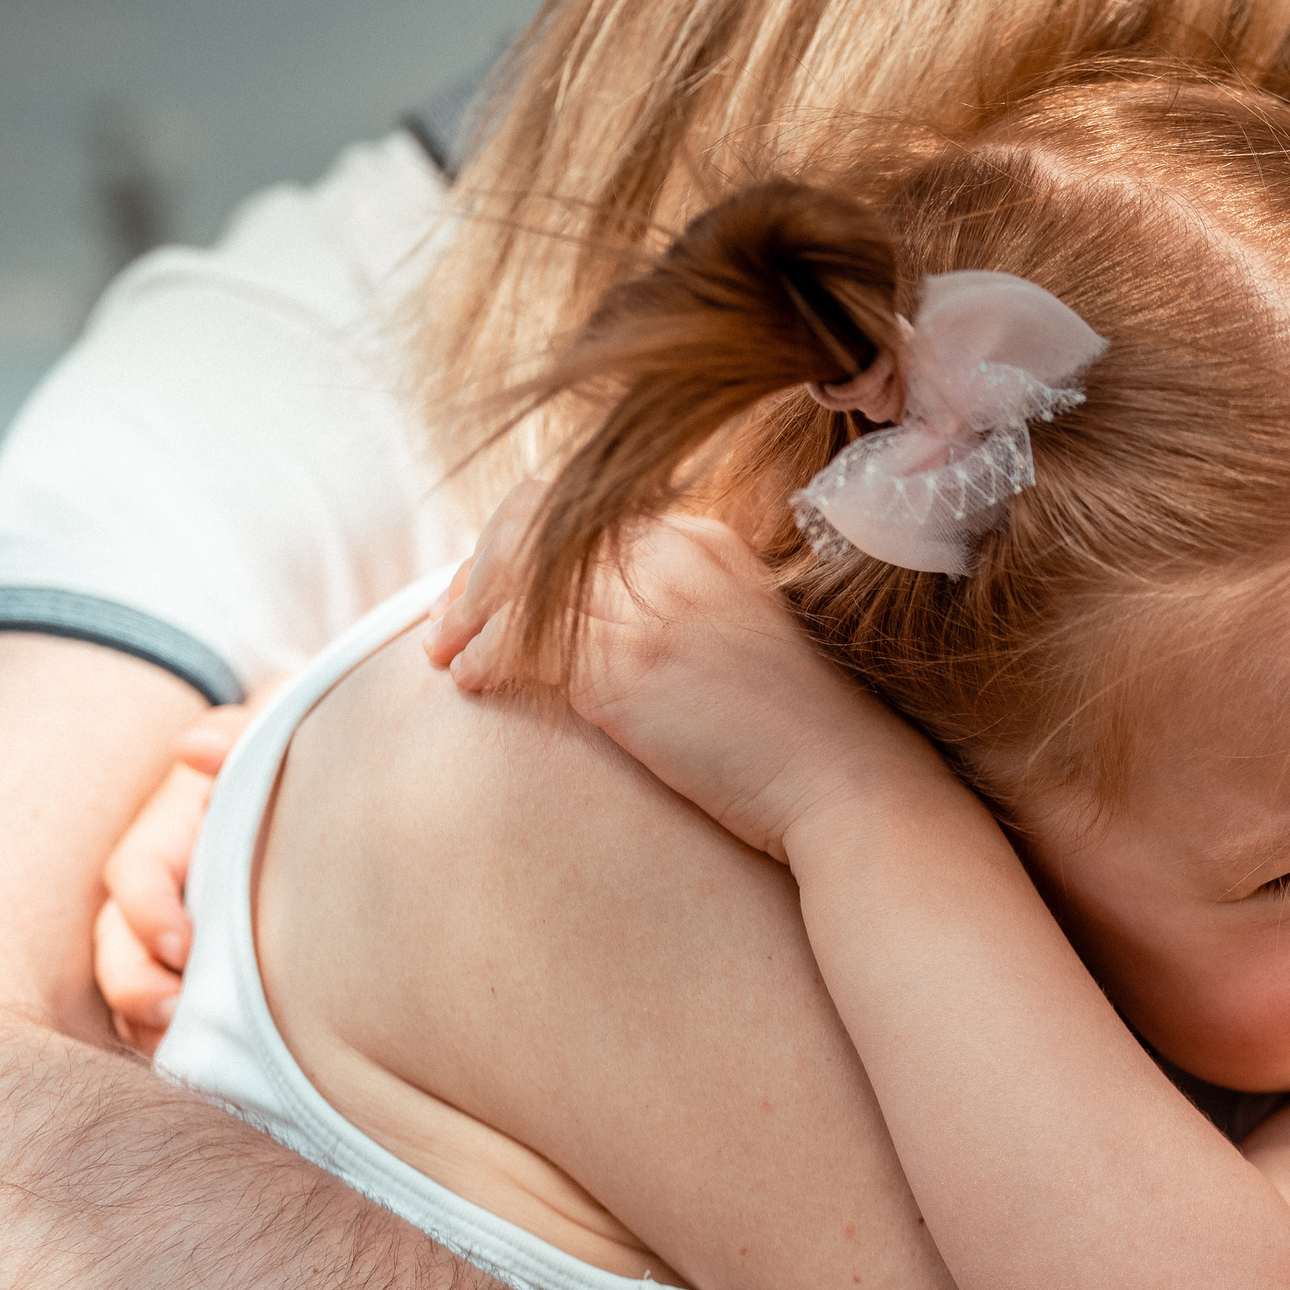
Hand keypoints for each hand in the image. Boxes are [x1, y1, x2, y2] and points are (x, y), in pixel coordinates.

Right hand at [95, 703, 256, 1051]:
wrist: (312, 782)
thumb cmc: (281, 761)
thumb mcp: (262, 737)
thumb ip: (236, 735)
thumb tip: (196, 747)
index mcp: (165, 839)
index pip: (134, 876)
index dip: (148, 910)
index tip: (182, 942)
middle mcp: (157, 893)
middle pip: (117, 945)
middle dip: (135, 984)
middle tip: (174, 1013)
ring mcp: (172, 934)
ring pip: (136, 985)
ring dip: (150, 1023)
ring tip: (184, 1051)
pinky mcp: (200, 969)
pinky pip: (170, 1012)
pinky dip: (179, 1039)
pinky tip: (214, 1068)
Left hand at [425, 483, 948, 863]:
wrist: (844, 781)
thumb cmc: (794, 728)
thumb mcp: (736, 631)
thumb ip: (670, 602)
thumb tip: (581, 612)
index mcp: (701, 535)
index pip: (577, 508)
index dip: (514, 543)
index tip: (485, 590)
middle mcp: (672, 554)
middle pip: (534, 528)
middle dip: (476, 574)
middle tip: (444, 623)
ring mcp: (648, 607)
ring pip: (518, 583)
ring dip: (467, 619)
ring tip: (446, 660)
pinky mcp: (627, 667)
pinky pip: (524, 643)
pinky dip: (487, 659)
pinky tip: (472, 685)